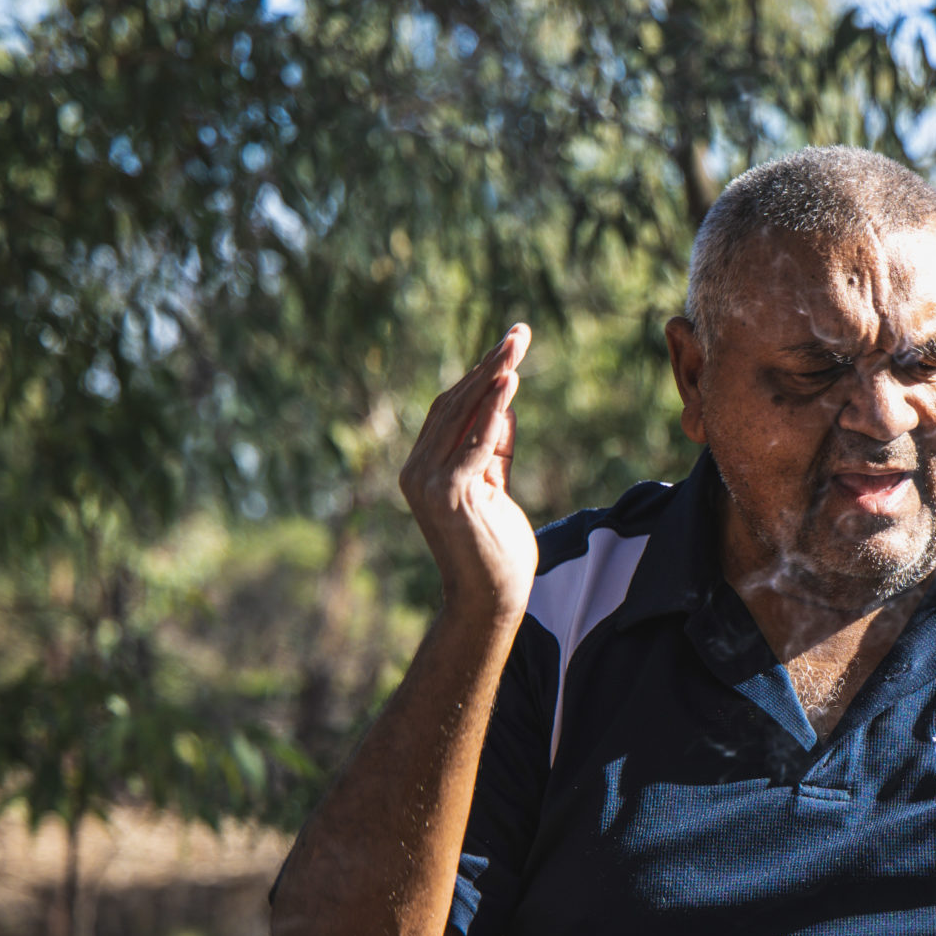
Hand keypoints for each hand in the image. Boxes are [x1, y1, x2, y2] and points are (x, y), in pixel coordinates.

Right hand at [399, 323, 536, 621]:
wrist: (490, 602)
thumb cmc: (495, 551)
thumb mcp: (494, 488)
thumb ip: (492, 449)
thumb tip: (502, 403)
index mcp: (421, 469)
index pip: (449, 410)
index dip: (479, 375)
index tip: (509, 346)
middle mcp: (416, 472)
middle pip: (453, 403)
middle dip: (489, 365)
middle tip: (519, 334)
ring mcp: (428, 483)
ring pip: (462, 415)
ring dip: (492, 376)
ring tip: (517, 346)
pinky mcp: (449, 494)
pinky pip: (475, 441)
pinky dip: (492, 409)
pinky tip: (510, 382)